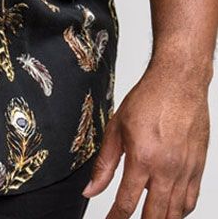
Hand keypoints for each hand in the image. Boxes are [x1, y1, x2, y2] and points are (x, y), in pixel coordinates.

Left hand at [81, 64, 209, 217]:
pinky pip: (191, 200)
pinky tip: (170, 210)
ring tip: (149, 218)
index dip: (116, 218)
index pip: (127, 202)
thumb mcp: (117, 128)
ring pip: (175, 213)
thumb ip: (104, 163)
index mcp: (143, 158)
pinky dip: (180, 211)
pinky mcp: (198, 168)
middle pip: (155, 215)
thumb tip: (91, 189)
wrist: (179, 83)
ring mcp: (185, 171)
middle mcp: (167, 169)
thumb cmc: (149, 99)